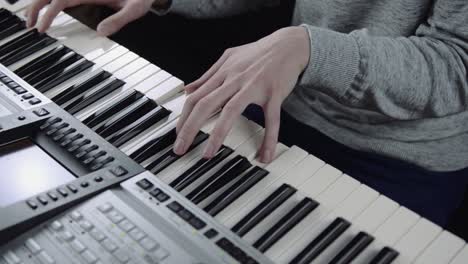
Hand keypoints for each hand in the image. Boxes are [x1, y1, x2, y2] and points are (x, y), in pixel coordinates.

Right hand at [27, 0, 153, 35]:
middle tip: (30, 26)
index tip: (42, 28)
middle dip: (36, 8)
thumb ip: (118, 20)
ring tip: (33, 22)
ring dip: (40, 5)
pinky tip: (47, 14)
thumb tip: (101, 32)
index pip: (61, 0)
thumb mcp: (134, 9)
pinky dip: (51, 5)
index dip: (48, 13)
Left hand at [174, 26, 309, 162]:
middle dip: (190, 128)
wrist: (290, 45)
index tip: (177, 134)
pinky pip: (271, 119)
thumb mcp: (228, 58)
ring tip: (209, 154)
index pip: (196, 97)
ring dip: (217, 134)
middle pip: (206, 104)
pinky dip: (268, 138)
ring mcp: (254, 86)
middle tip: (181, 148)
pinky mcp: (274, 94)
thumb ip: (208, 75)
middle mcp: (235, 79)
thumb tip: (188, 89)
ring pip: (231, 111)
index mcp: (223, 73)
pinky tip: (265, 155)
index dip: (183, 117)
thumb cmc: (259, 52)